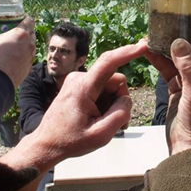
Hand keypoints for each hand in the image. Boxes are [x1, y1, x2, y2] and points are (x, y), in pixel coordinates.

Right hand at [0, 16, 35, 86]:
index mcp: (21, 34)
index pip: (29, 22)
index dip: (27, 19)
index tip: (24, 18)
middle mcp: (29, 44)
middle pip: (32, 34)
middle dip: (26, 32)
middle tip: (18, 32)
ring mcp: (30, 57)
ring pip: (31, 47)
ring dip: (26, 45)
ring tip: (15, 46)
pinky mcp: (29, 68)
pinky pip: (28, 58)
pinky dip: (24, 56)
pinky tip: (14, 58)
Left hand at [29, 40, 147, 160]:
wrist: (46, 144)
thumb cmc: (69, 141)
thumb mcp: (100, 135)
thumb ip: (120, 115)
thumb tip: (127, 99)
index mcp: (83, 87)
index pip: (108, 62)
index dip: (128, 53)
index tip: (144, 46)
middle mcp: (79, 78)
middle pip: (115, 80)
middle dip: (119, 99)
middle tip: (112, 122)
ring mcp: (77, 80)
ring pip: (109, 85)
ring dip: (111, 103)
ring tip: (101, 122)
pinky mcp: (78, 85)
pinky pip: (101, 88)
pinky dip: (105, 102)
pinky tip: (98, 117)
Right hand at [145, 36, 190, 154]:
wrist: (187, 146)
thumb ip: (188, 67)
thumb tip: (179, 41)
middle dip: (185, 36)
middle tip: (172, 24)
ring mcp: (190, 80)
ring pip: (179, 57)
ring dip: (168, 47)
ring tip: (154, 36)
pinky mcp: (177, 87)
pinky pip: (168, 68)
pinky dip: (158, 59)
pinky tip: (147, 51)